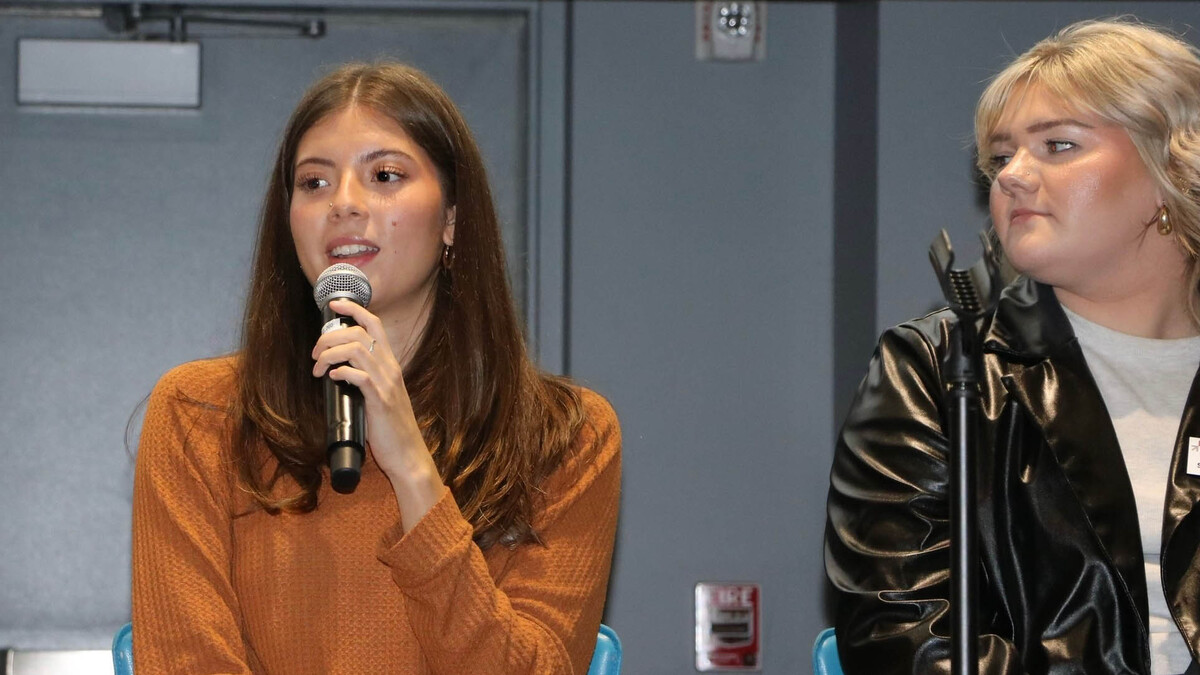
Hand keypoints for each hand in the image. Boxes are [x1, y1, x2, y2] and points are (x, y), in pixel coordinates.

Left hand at [312, 299, 444, 527]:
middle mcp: (390, 368)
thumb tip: (338, 369)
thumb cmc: (390, 428)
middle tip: (315, 354)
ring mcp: (386, 383)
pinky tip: (332, 379)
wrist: (407, 454)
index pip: (374, 324)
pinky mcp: (380, 400)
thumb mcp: (380, 395)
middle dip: (329, 337)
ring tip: (318, 368)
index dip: (354, 310)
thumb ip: (365, 378)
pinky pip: (358, 376)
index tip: (333, 306)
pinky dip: (340, 372)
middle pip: (358, 333)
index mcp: (390, 364)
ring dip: (329, 354)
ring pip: (356, 349)